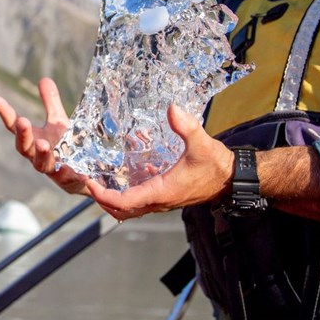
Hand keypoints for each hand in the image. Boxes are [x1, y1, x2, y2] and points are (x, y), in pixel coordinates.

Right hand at [0, 77, 90, 194]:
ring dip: (42, 154)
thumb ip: (51, 103)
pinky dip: (70, 174)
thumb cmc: (64, 147)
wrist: (82, 176)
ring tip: (43, 143)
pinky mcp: (69, 180)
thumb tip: (44, 78)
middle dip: (22, 134)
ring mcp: (52, 169)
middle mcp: (37, 156)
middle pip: (24, 147)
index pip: (14, 126)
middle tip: (22, 121)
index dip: (4, 113)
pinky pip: (68, 178)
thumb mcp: (58, 122)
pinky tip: (75, 170)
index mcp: (32, 140)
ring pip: (42, 164)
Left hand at [86, 104, 232, 219]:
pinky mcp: (166, 196)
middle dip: (102, 200)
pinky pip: (141, 201)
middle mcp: (159, 201)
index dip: (104, 195)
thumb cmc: (216, 164)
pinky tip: (127, 174)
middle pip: (121, 210)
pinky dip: (127, 193)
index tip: (90, 184)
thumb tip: (172, 109)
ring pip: (130, 208)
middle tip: (88, 183)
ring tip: (99, 180)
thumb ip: (186, 126)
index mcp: (161, 191)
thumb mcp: (201, 143)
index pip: (125, 202)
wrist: (231, 178)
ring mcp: (162, 201)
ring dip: (112, 198)